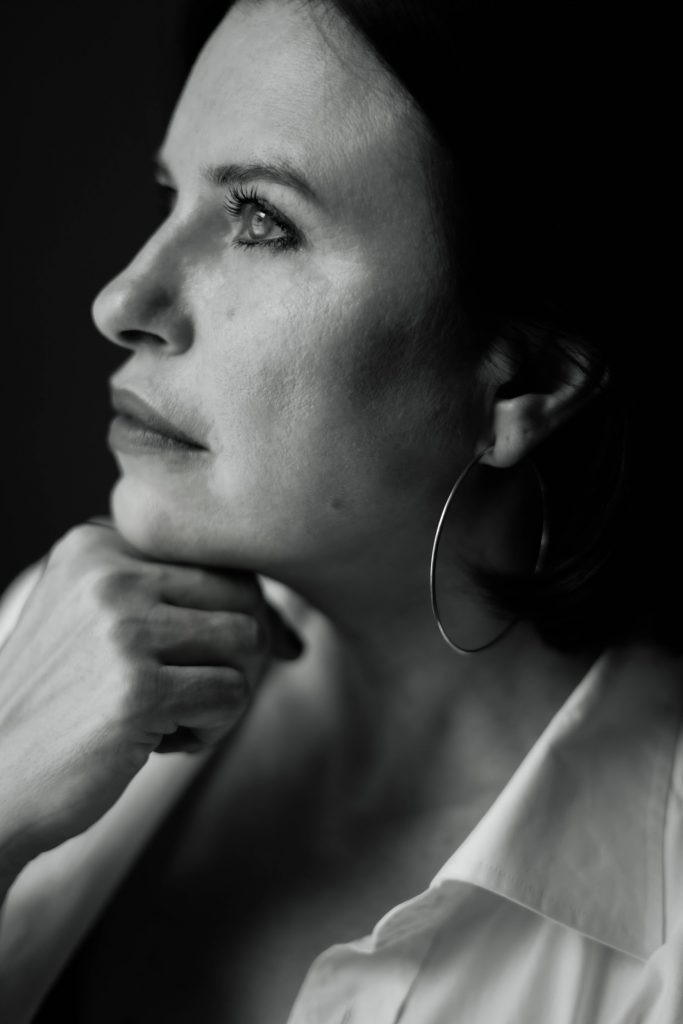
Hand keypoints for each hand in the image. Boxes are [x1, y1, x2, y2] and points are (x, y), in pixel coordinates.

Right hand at [0, 520, 301, 866]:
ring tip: (176, 718)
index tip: (233, 658)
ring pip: (248, 641)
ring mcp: (120, 627)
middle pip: (243, 593)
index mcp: (97, 544)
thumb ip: (176, 604)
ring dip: (227, 691)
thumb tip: (288, 634)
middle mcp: (107, 573)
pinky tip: (160, 744)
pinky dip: (211, 730)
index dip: (241, 610)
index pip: (216, 557)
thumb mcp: (100, 625)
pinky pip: (232, 695)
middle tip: (198, 694)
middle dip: (240, 652)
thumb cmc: (61, 706)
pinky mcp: (137, 689)